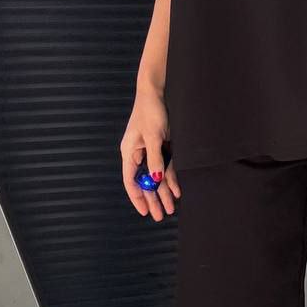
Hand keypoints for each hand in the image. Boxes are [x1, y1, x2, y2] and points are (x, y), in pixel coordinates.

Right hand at [121, 85, 180, 220]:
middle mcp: (139, 153)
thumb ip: (155, 159)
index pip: (130, 181)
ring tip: (171, 207)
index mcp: (130, 152)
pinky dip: (171, 178)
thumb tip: (156, 179)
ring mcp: (151, 150)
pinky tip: (177, 190)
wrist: (158, 90)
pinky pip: (166, 166)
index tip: (145, 211)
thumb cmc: (150, 110)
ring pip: (157, 176)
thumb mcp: (154, 136)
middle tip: (160, 215)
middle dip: (153, 199)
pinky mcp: (162, 145)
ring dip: (164, 191)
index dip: (137, 197)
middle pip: (145, 181)